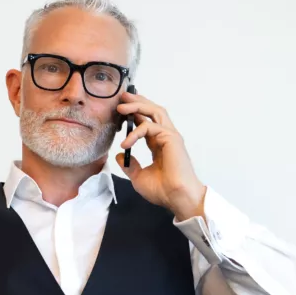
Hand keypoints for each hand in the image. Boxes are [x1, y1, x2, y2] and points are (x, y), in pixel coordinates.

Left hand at [115, 91, 205, 220]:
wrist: (177, 198)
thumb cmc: (163, 191)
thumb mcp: (138, 177)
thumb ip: (129, 165)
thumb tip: (119, 155)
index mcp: (159, 145)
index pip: (146, 122)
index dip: (133, 114)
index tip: (119, 110)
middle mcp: (166, 137)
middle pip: (152, 111)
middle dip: (137, 102)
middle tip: (122, 97)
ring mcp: (170, 136)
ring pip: (154, 112)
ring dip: (137, 106)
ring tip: (121, 107)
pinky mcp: (171, 139)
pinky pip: (150, 128)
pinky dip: (135, 132)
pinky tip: (125, 142)